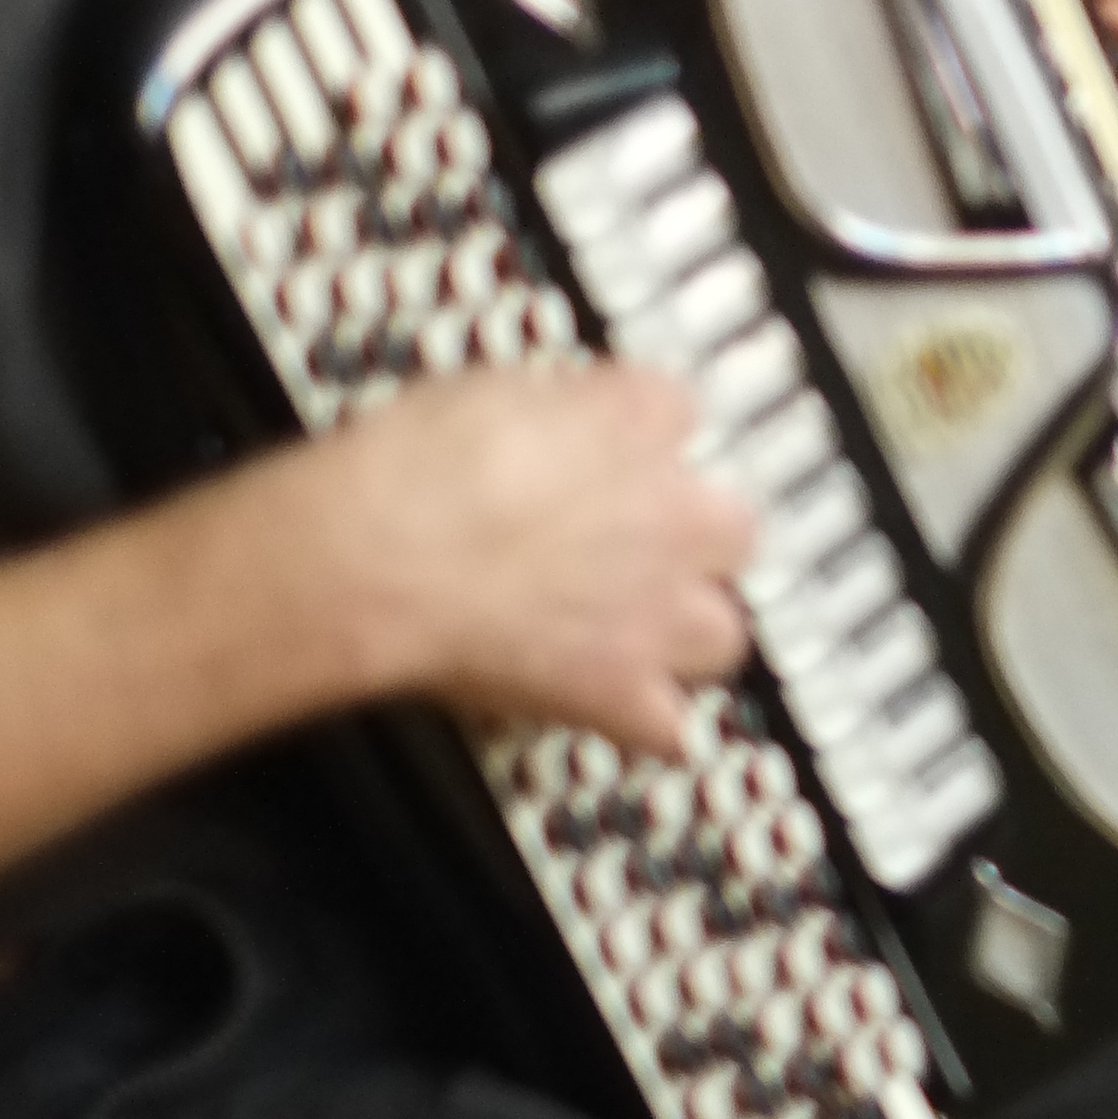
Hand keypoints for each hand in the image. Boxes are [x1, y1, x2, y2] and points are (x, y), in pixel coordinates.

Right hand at [278, 366, 748, 757]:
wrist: (383, 555)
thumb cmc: (413, 469)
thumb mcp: (492, 389)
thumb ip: (558, 407)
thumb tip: (562, 417)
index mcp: (641, 420)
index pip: (680, 414)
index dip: (643, 440)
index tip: (614, 453)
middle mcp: (675, 513)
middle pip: (734, 531)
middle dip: (693, 545)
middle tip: (637, 551)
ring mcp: (657, 608)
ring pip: (723, 633)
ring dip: (685, 635)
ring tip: (635, 634)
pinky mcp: (619, 689)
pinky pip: (671, 729)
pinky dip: (650, 727)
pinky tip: (623, 716)